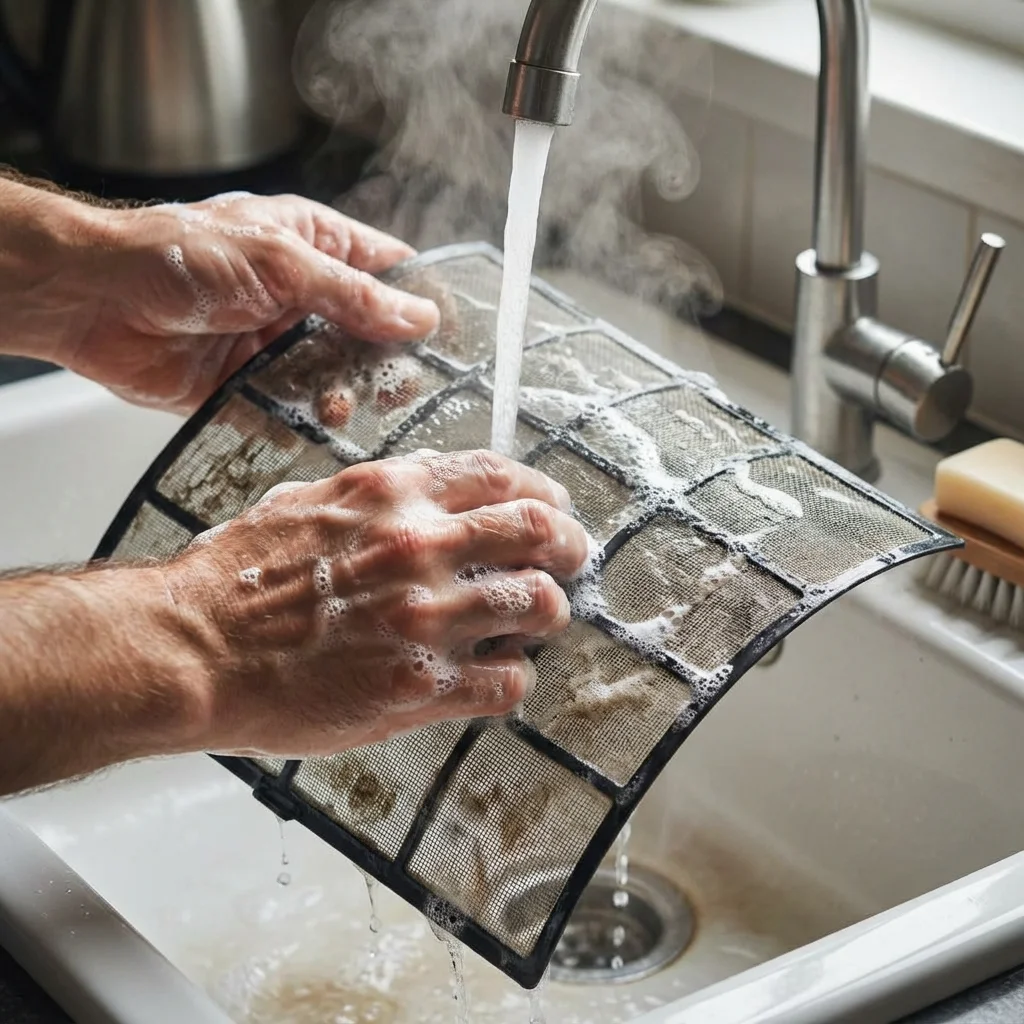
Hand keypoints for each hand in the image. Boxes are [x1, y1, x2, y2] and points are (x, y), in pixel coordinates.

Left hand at [30, 188, 439, 413]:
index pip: (387, 271)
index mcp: (313, 246)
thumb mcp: (280, 261)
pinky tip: (316, 427)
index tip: (450, 336)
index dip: (419, 300)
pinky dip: (306, 424)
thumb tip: (418, 317)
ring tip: (343, 405)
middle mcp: (300, 298)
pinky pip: (291, 412)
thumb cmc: (179, 255)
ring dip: (346, 396)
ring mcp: (275, 345)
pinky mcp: (248, 388)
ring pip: (334, 379)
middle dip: (387, 362)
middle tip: (405, 387)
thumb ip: (352, 294)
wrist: (97, 300)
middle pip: (367, 334)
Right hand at [164, 450, 587, 755]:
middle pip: (543, 533)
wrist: (195, 646)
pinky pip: (509, 681)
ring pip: (542, 606)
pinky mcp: (422, 685)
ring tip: (537, 623)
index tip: (553, 508)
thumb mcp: (309, 502)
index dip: (544, 493)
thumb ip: (377, 495)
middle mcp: (423, 545)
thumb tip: (427, 496)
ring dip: (550, 614)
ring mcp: (428, 617)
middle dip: (572, 547)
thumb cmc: (238, 577)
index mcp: (395, 494)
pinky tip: (497, 675)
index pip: (503, 477)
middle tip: (571, 562)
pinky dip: (515, 677)